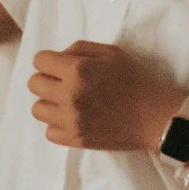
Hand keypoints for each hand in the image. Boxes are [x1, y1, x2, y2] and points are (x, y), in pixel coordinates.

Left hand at [28, 42, 185, 151]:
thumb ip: (79, 49)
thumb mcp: (111, 52)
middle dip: (47, 79)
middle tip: (65, 83)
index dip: (50, 61)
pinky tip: (74, 118)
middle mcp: (70, 95)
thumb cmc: (135, 80)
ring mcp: (71, 120)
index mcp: (78, 70)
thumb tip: (58, 58)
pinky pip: (49, 132)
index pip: (39, 61)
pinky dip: (58, 125)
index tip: (61, 66)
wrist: (154, 116)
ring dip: (50, 103)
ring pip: (37, 109)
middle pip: (34, 84)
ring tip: (68, 102)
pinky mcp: (76, 139)